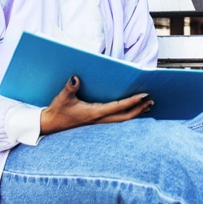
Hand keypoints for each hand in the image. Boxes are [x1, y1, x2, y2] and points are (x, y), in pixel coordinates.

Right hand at [39, 76, 153, 134]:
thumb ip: (70, 88)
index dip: (132, 102)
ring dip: (135, 114)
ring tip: (147, 107)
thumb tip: (75, 78)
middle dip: (139, 109)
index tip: (144, 96)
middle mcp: (99, 120)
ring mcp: (99, 123)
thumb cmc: (57, 111)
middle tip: (151, 101)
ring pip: (122, 120)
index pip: (118, 107)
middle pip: (125, 117)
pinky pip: (116, 120)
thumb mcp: (62, 98)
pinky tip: (131, 113)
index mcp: (94, 113)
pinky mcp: (96, 123)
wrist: (50, 125)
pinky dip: (127, 116)